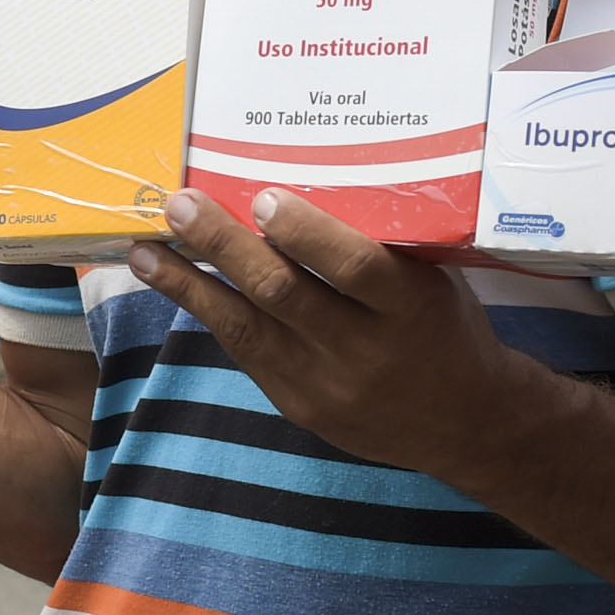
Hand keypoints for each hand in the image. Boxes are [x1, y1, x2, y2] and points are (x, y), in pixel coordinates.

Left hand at [121, 188, 533, 474]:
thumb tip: (301, 188)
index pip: (355, 267)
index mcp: (413, 309)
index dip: (306, 233)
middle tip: (180, 206)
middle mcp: (366, 351)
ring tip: (144, 251)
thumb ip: (380, 248)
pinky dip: (209, 314)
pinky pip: (246, 354)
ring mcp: (327, 386)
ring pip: (246, 329)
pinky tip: (176, 285)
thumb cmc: (447, 331)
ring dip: (189, 285)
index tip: (260, 197)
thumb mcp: (433, 283)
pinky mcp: (300, 408)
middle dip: (223, 247)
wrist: (470, 426)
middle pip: (284, 294)